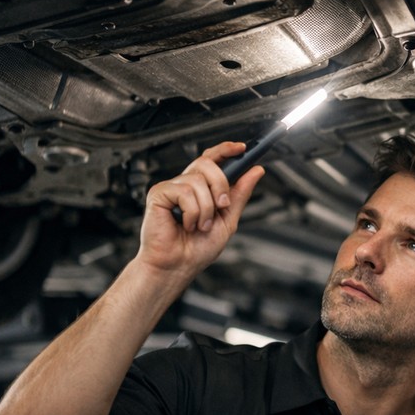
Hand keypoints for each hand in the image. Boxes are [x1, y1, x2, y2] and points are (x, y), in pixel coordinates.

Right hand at [137, 142, 264, 275]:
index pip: (213, 159)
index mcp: (202, 188)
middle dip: (220, 184)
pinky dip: (192, 212)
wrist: (178, 266)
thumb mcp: (228, 219)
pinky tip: (186, 224)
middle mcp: (186, 185)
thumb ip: (240, 194)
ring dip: (206, 208)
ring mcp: (172, 188)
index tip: (242, 148)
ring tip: (200, 225)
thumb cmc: (197, 248)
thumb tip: (255, 171)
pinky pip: (184, 192)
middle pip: (207, 163)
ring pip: (198, 181)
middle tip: (221, 206)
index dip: (226, 149)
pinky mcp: (159, 194)